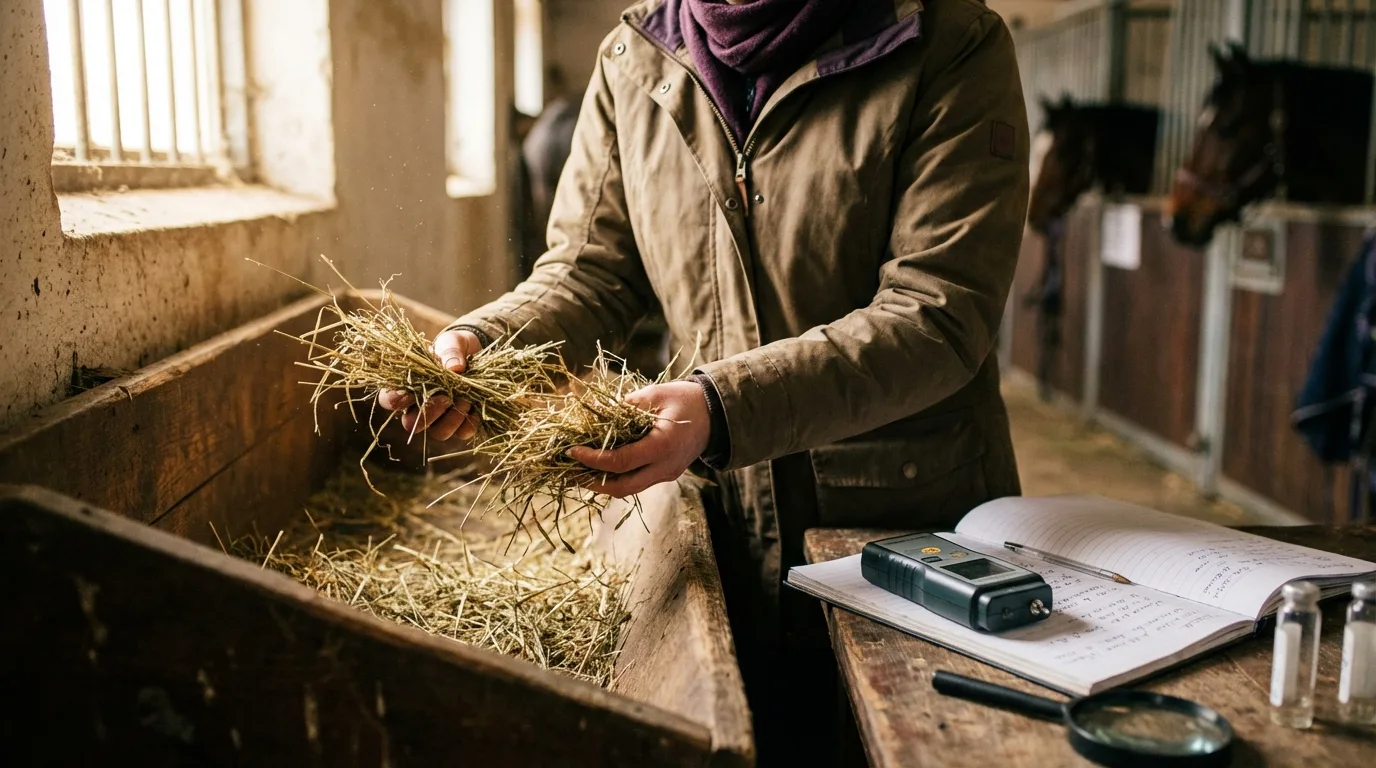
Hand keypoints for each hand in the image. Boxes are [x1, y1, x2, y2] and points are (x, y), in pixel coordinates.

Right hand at [377, 329, 482, 441]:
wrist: (475, 355)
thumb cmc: (452, 348)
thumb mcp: (450, 341)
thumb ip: (449, 350)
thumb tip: (455, 368)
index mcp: (406, 386)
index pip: (389, 401)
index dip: (396, 399)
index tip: (412, 389)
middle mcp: (419, 408)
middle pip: (412, 424)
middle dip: (429, 411)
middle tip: (446, 396)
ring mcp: (440, 419)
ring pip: (439, 433)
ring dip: (452, 418)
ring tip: (465, 399)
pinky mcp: (461, 424)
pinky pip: (463, 432)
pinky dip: (471, 420)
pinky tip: (476, 405)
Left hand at [567, 380, 712, 497]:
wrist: (717, 414)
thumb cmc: (686, 399)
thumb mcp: (655, 394)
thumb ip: (625, 406)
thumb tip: (595, 414)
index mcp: (662, 447)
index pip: (620, 462)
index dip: (592, 458)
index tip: (572, 449)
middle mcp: (665, 468)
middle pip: (621, 488)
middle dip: (592, 482)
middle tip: (568, 471)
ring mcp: (666, 474)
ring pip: (628, 490)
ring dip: (602, 483)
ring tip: (578, 471)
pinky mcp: (665, 474)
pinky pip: (636, 482)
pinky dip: (616, 477)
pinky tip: (600, 467)